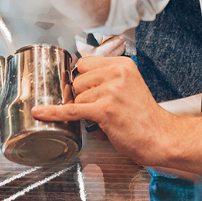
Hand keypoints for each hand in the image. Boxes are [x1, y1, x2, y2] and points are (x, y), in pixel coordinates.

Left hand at [31, 56, 174, 168]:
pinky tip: (41, 112)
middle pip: (77, 79)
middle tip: (100, 108)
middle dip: (83, 96)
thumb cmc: (144, 116)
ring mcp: (111, 91)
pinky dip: (54, 112)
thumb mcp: (129, 86)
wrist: (160, 137)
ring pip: (76, 97)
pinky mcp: (104, 110)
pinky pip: (71, 110)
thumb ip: (107, 79)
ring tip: (106, 118)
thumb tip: (76, 82)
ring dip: (85, 110)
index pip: (84, 63)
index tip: (87, 90)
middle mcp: (117, 73)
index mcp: (122, 64)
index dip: (83, 79)